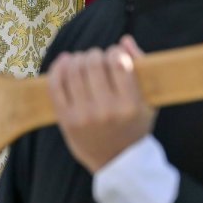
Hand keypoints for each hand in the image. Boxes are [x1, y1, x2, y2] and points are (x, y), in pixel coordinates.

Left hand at [48, 36, 153, 173]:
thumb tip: (125, 40)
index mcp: (130, 105)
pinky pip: (55, 84)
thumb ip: (140, 68)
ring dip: (78, 59)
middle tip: (98, 60)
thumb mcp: (147, 102)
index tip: (115, 56)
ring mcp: (83, 115)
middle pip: (93, 63)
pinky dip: (59, 68)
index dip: (115, 52)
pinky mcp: (65, 119)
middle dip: (96, 55)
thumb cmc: (134, 127)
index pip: (118, 62)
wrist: (117, 162)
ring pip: (74, 70)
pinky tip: (65, 62)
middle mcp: (106, 110)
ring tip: (83, 61)